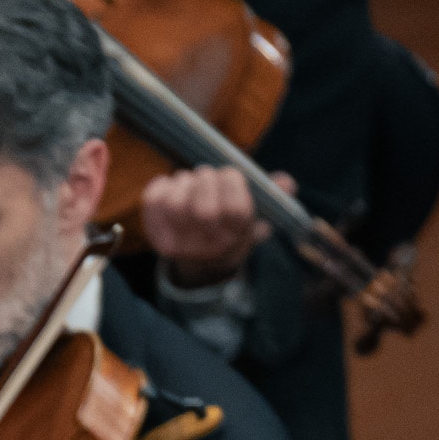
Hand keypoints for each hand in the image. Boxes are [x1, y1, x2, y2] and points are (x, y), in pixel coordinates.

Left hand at [141, 166, 281, 287]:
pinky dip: (161, 186)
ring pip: (175, 204)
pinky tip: (172, 186)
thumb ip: (273, 196)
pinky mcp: (157, 236)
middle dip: (206, 180)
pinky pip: (153, 202)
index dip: (232, 183)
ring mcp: (179, 244)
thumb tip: (285, 182)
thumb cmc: (233, 228)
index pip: (235, 211)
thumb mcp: (258, 216)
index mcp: (236, 237)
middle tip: (207, 174)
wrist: (203, 264)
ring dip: (183, 181)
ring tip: (189, 181)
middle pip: (203, 210)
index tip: (230, 175)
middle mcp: (207, 246)